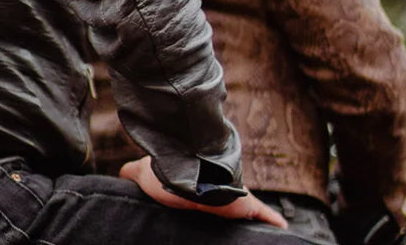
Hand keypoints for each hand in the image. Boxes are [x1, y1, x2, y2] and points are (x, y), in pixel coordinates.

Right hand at [119, 156, 288, 226]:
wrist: (187, 174)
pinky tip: (283, 227)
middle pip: (226, 203)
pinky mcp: (245, 204)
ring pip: (245, 207)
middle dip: (230, 211)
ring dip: (250, 216)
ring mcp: (233, 196)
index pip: (201, 190)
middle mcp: (215, 188)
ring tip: (253, 232)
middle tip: (229, 224)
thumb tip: (122, 174)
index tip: (205, 208)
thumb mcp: (142, 173)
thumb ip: (133, 173)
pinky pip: (263, 213)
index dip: (203, 198)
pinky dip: (273, 220)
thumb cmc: (166, 174)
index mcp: (193, 182)